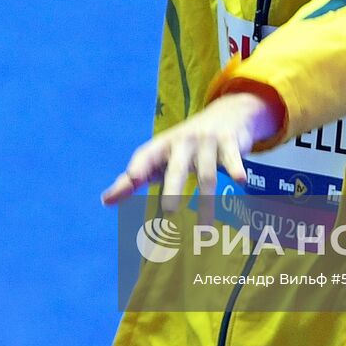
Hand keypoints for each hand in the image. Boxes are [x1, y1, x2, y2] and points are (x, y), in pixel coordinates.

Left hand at [100, 91, 282, 211]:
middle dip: (173, 188)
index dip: (139, 166)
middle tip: (167, 211)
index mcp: (162, 146)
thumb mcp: (161, 156)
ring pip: (207, 175)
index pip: (146, 155)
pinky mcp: (230, 142)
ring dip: (207, 203)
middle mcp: (183, 142)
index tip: (131, 179)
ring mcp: (207, 141)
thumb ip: (134, 178)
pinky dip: (235, 168)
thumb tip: (105, 201)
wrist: (228, 113)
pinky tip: (240, 181)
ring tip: (204, 232)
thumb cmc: (185, 145)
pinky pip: (232, 158)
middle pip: (177, 168)